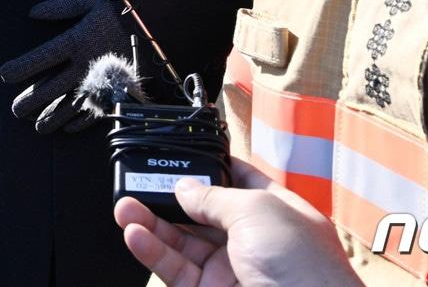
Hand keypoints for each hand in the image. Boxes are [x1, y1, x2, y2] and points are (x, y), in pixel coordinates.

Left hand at [0, 0, 129, 133]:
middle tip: (15, 110)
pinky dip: (81, 121)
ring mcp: (102, 79)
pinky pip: (97, 110)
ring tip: (38, 127)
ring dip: (53, 117)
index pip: (42, 57)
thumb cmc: (122, 6)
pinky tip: (67, 128)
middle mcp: (86, 63)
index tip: (5, 75)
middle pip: (52, 86)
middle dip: (32, 100)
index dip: (21, 67)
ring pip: (72, 104)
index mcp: (77, 39)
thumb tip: (33, 12)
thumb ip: (60, 7)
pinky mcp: (118, 89)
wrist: (160, 19)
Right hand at [114, 159, 357, 286]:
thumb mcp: (259, 212)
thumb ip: (216, 197)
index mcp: (274, 212)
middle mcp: (252, 240)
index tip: (179, 157)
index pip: (238, 181)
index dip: (209, 168)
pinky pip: (176, 270)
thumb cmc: (303, 267)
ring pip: (183, 242)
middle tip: (141, 182)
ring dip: (153, 223)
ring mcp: (230, 269)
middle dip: (171, 197)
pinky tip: (136, 234)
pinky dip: (153, 252)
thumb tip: (185, 187)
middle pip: (202, 212)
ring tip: (124, 207)